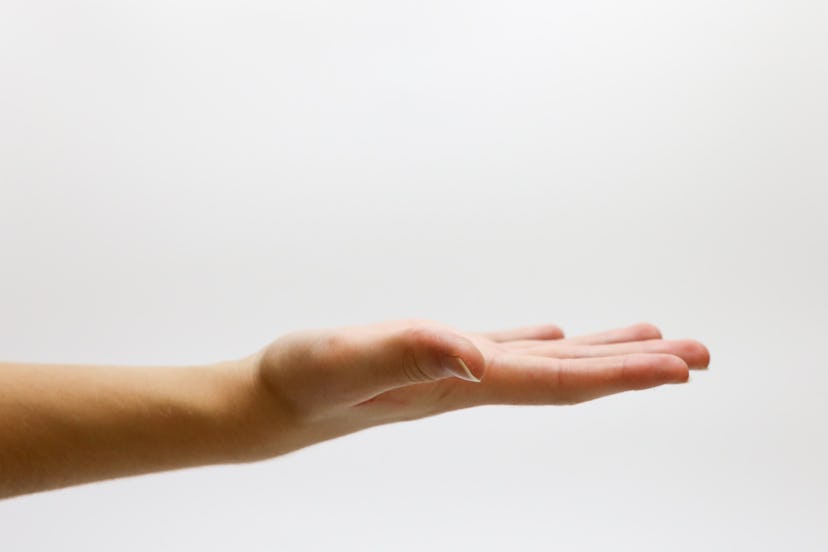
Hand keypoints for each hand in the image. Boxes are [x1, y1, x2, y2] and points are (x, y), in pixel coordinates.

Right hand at [247, 320, 708, 456]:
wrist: (268, 406)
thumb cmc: (299, 383)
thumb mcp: (345, 361)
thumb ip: (407, 353)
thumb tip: (475, 356)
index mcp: (458, 386)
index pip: (556, 381)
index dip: (619, 373)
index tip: (679, 367)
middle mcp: (468, 385)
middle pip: (568, 377)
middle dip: (634, 367)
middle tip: (697, 355)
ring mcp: (453, 375)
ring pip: (543, 363)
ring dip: (598, 354)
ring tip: (648, 343)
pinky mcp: (432, 361)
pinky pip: (503, 350)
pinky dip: (542, 344)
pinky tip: (553, 337)